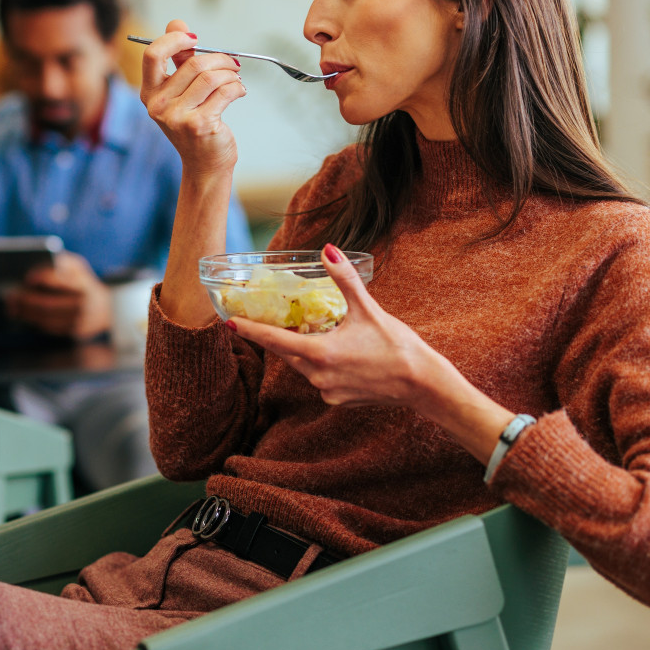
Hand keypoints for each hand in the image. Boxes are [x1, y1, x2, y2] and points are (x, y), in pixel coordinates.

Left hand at [9, 252, 111, 339]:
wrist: (107, 308)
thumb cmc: (83, 282)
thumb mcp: (78, 266)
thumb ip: (62, 261)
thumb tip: (38, 268)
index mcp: (83, 284)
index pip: (60, 281)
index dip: (42, 279)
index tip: (27, 278)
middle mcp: (82, 305)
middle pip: (48, 304)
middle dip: (26, 301)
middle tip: (10, 296)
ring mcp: (78, 321)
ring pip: (46, 319)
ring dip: (26, 313)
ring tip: (12, 306)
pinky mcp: (73, 332)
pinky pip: (49, 328)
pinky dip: (33, 321)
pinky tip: (22, 314)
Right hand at [139, 19, 244, 176]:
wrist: (205, 164)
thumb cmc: (194, 124)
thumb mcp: (181, 91)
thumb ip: (178, 58)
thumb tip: (176, 22)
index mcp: (149, 93)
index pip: (153, 54)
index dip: (175, 39)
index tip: (195, 39)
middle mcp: (158, 105)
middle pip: (192, 63)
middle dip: (219, 59)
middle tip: (232, 63)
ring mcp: (176, 117)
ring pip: (210, 76)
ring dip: (230, 73)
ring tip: (236, 78)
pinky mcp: (199, 124)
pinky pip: (224, 91)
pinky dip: (237, 87)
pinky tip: (239, 92)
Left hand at [227, 244, 453, 410]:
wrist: (421, 383)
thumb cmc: (396, 345)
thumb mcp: (368, 308)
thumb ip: (344, 279)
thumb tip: (327, 250)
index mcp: (320, 352)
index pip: (273, 340)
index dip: (248, 330)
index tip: (228, 323)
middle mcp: (318, 375)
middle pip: (286, 353)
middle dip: (275, 337)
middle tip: (262, 320)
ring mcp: (326, 391)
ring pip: (302, 366)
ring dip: (302, 350)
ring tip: (310, 332)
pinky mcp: (336, 400)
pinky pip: (319, 379)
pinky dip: (320, 365)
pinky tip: (338, 354)